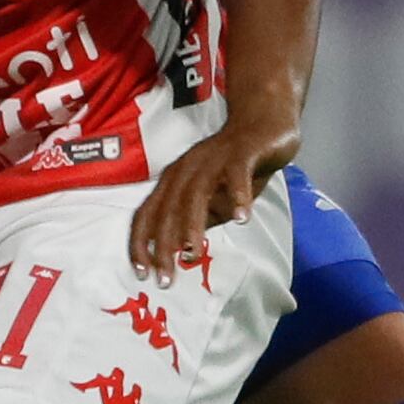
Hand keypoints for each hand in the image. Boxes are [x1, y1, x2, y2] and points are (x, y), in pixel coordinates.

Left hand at [127, 117, 295, 278]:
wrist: (263, 125)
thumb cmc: (234, 168)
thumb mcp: (213, 201)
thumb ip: (198, 222)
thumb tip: (182, 252)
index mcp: (174, 182)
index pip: (147, 214)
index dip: (140, 243)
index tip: (140, 273)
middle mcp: (187, 170)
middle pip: (167, 209)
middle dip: (163, 245)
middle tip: (166, 278)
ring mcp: (212, 160)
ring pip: (195, 194)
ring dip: (191, 225)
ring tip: (193, 252)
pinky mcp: (240, 153)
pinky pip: (236, 174)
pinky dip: (237, 195)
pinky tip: (242, 218)